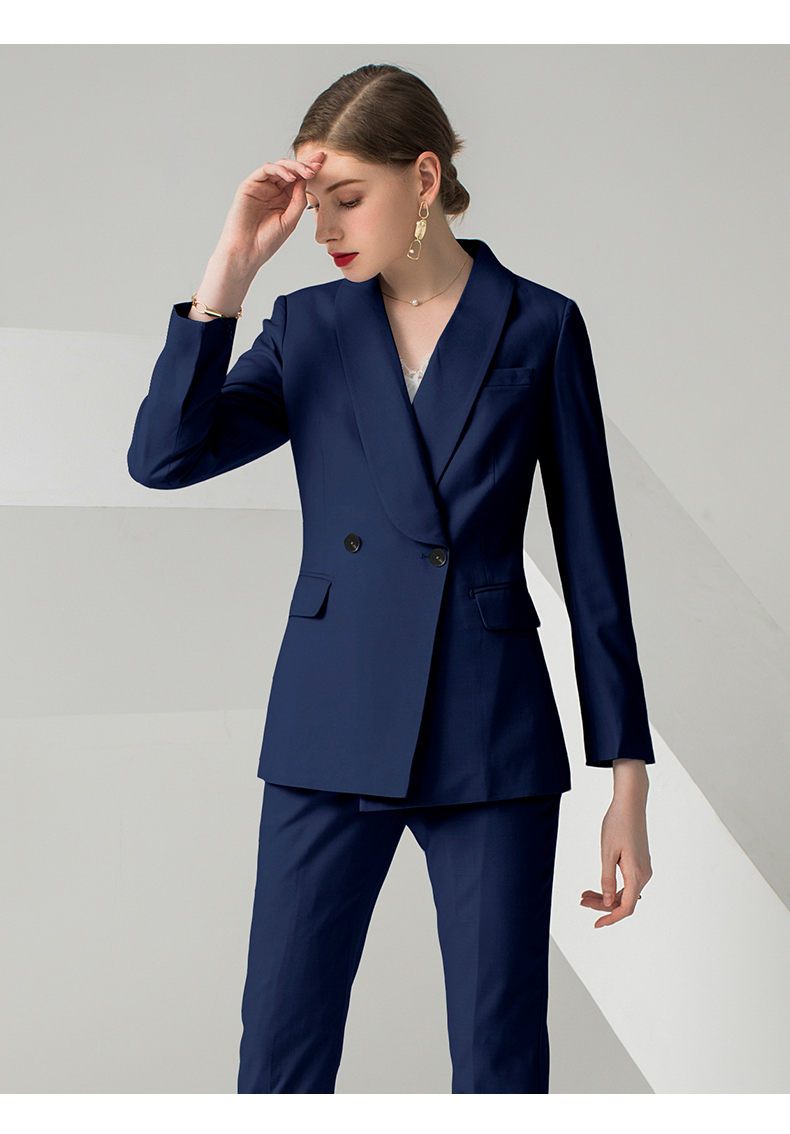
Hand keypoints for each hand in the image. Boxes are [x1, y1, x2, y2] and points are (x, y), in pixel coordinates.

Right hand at [214, 151, 326, 275]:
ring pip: (279, 166)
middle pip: (290, 169)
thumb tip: (306, 180)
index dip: (310, 169)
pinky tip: (291, 177)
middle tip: (318, 166)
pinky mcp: (249, 185)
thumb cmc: (266, 240)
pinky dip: (279, 170)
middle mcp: (273, 190)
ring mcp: (261, 187)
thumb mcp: (290, 220)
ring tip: (307, 173)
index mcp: (284, 199)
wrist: (247, 251)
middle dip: (305, 165)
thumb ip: (299, 200)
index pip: (299, 179)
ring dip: (295, 167)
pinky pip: (265, 170)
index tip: (323, 163)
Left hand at [580, 782, 652, 928]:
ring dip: (606, 896)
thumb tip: (608, 903)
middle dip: (602, 905)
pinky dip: (612, 886)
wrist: (630, 804)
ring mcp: (643, 868)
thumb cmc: (618, 824)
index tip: (596, 924)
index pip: (626, 907)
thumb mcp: (607, 853)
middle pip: (624, 901)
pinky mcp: (640, 862)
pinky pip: (627, 882)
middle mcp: (644, 874)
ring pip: (625, 892)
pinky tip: (598, 885)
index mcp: (637, 874)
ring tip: (585, 894)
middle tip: (582, 901)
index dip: (611, 918)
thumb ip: (607, 880)